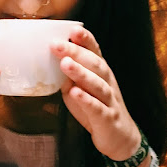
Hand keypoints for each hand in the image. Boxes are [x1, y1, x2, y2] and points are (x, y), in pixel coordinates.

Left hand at [51, 27, 140, 160]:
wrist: (119, 137)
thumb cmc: (96, 108)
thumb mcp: (81, 89)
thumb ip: (68, 76)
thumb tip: (47, 63)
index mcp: (101, 73)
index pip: (95, 52)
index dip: (86, 40)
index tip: (72, 29)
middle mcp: (108, 82)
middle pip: (95, 64)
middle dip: (76, 52)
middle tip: (56, 44)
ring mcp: (109, 100)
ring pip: (97, 83)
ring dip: (81, 72)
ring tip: (65, 63)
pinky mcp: (108, 118)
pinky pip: (97, 108)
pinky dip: (86, 100)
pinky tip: (75, 93)